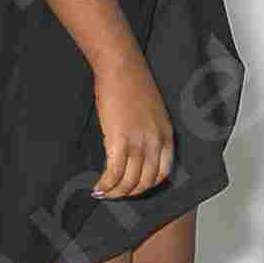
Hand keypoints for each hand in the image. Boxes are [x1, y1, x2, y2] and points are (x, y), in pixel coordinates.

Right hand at [96, 63, 173, 199]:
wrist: (121, 68)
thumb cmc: (132, 83)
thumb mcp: (152, 111)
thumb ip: (149, 132)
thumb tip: (134, 150)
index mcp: (166, 134)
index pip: (163, 172)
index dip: (148, 185)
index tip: (136, 188)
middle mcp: (155, 142)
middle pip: (146, 181)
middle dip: (130, 192)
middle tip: (116, 194)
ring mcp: (138, 143)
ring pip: (129, 181)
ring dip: (115, 192)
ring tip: (103, 194)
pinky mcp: (119, 141)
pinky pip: (113, 174)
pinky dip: (105, 185)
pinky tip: (97, 188)